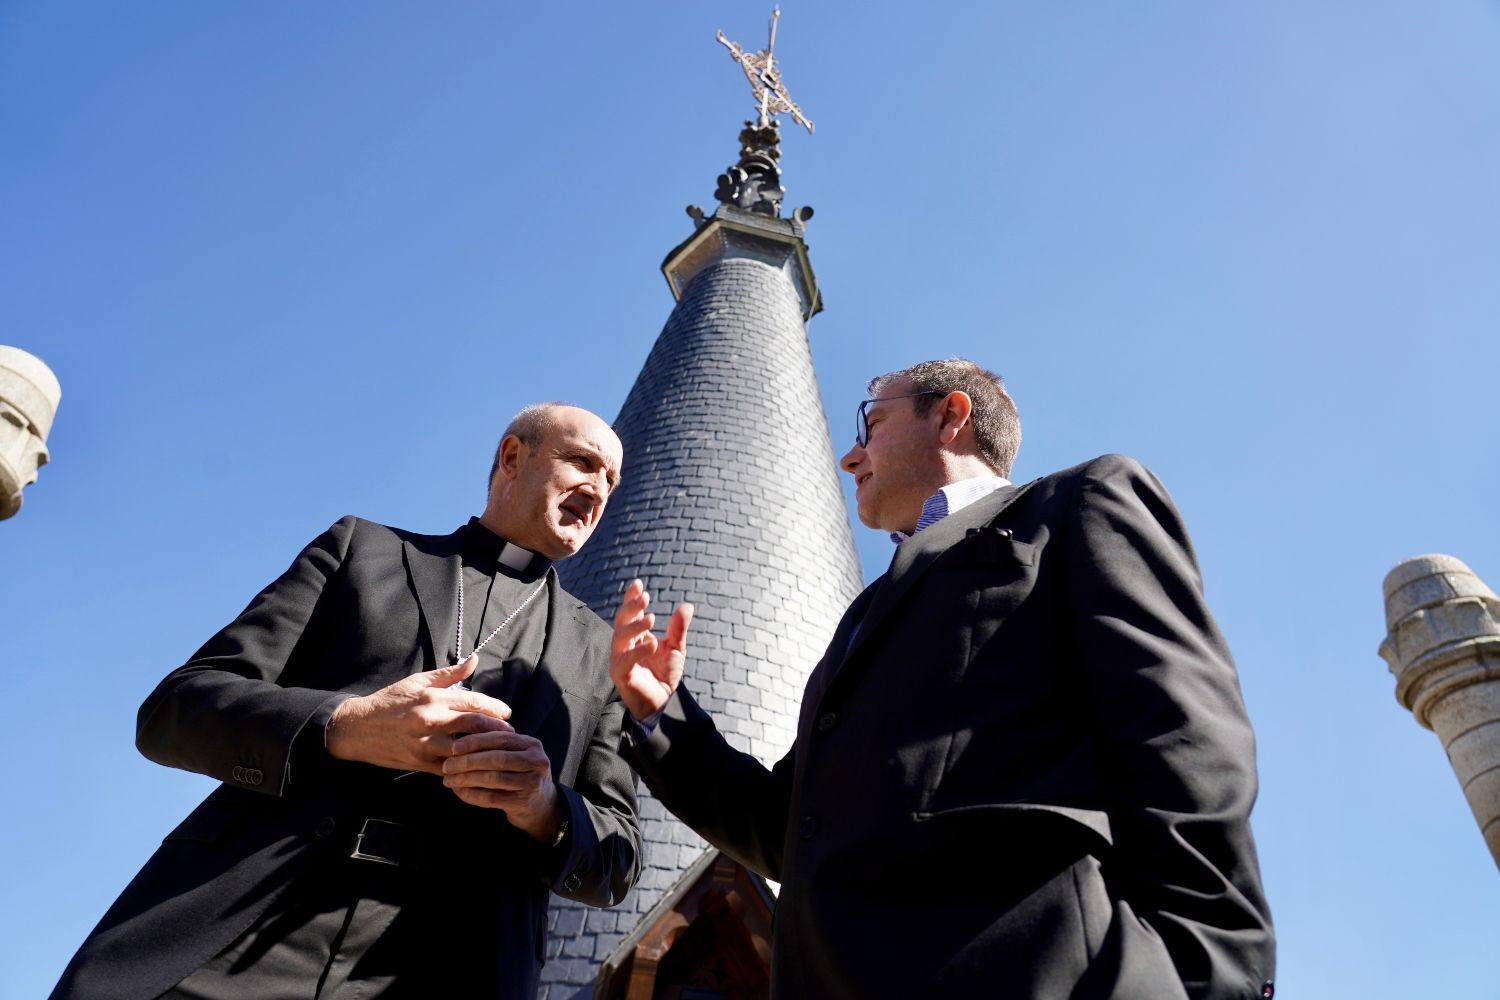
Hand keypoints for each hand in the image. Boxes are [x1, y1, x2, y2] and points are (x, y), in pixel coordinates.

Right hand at [327, 655, 512, 774]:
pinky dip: (465, 768)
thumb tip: (474, 660)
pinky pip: (449, 768)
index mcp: (433, 698)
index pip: (473, 702)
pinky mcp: (420, 763)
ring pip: (464, 749)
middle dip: (497, 729)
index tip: (507, 713)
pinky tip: (477, 766)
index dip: (495, 708)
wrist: (358, 727)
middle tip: (510, 732)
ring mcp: (425, 744)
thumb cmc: (390, 701)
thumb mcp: (418, 682)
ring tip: (499, 749)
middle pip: (474, 725)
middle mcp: (431, 720)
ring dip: (484, 750)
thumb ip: (449, 674)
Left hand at [444, 731, 562, 841]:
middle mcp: (536, 761)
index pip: (500, 738)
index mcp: (532, 745)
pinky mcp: (522, 802)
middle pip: (496, 758)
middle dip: (468, 761)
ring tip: (448, 779)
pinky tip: (458, 792)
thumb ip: (497, 746)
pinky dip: (471, 794)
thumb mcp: (516, 755)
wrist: (540, 805)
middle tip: (447, 765)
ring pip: (492, 778)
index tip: (454, 747)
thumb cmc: (520, 774)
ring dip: (466, 779)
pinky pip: (490, 798)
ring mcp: (532, 783)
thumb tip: (459, 739)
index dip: (475, 741)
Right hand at [610, 579, 692, 720]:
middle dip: (631, 607)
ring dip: (635, 626)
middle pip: (621, 621)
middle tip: (645, 597)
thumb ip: (678, 629)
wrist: (663, 703)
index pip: (630, 613)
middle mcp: (624, 645)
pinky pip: (624, 660)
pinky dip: (637, 651)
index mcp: (635, 636)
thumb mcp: (675, 649)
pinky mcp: (620, 675)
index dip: (631, 598)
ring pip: (620, 637)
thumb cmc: (664, 675)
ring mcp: (619, 659)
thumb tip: (687, 605)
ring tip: (652, 618)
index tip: (638, 584)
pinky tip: (652, 644)